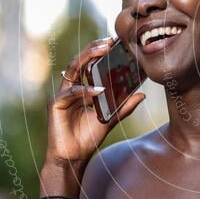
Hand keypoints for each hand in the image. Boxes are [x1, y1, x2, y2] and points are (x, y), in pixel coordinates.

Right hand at [44, 37, 145, 169]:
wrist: (74, 157)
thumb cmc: (88, 137)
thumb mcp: (111, 119)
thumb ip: (125, 106)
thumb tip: (143, 93)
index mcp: (83, 88)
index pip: (91, 64)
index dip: (101, 52)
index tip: (117, 42)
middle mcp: (71, 87)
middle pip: (80, 61)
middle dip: (94, 48)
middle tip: (110, 41)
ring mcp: (63, 95)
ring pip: (73, 69)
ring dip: (88, 58)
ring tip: (104, 51)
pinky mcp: (56, 105)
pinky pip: (71, 93)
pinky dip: (85, 90)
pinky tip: (99, 89)